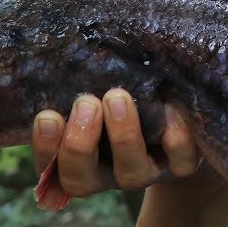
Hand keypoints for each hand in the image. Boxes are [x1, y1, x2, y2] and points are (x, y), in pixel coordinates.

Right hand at [31, 88, 213, 206]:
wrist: (178, 116)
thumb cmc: (125, 93)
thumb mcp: (99, 88)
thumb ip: (83, 80)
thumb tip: (64, 47)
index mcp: (79, 159)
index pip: (50, 166)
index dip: (46, 146)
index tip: (47, 115)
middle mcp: (108, 173)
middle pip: (81, 179)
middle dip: (79, 143)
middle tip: (86, 103)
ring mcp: (146, 172)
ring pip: (131, 174)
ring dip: (123, 136)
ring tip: (118, 97)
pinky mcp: (181, 166)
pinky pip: (180, 162)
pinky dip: (176, 137)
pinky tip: (169, 108)